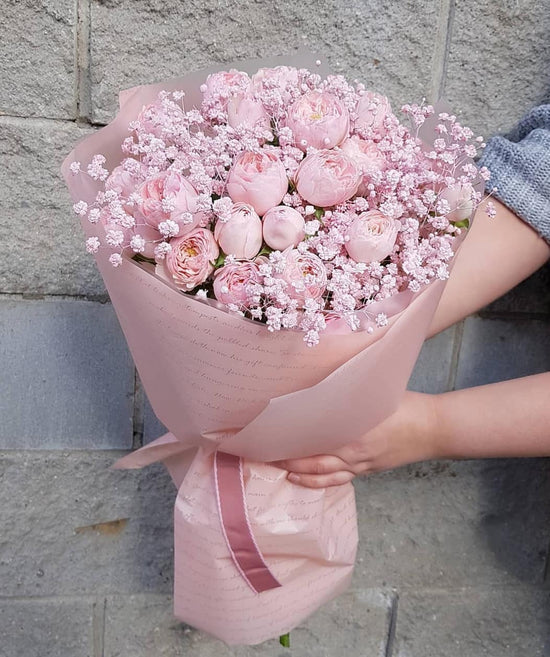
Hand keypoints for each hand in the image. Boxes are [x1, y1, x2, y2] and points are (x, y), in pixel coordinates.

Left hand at [273, 391, 439, 487]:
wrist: (433, 428)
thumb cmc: (405, 405)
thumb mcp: (373, 393)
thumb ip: (346, 394)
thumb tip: (319, 386)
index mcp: (352, 430)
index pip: (312, 435)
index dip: (290, 435)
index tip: (271, 430)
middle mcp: (352, 452)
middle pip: (312, 458)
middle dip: (287, 456)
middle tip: (265, 452)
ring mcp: (360, 464)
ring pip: (322, 474)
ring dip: (299, 472)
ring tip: (279, 468)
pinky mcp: (366, 471)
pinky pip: (338, 480)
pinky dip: (318, 482)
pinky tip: (303, 479)